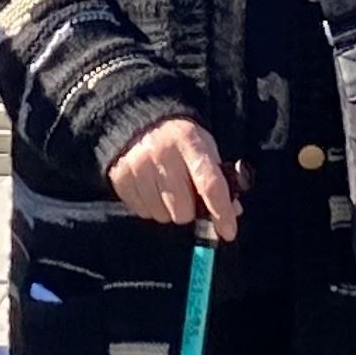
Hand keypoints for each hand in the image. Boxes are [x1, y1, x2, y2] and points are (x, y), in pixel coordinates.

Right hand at [107, 117, 237, 241]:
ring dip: (169, 210)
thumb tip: (233, 211)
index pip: (210, 183)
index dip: (221, 212)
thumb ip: (219, 178)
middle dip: (190, 210)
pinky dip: (151, 207)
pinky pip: (142, 213)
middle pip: (183, 209)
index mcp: (190, 142)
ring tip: (166, 189)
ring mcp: (139, 166)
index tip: (228, 232)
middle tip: (187, 196)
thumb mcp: (204, 147)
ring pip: (162, 216)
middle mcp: (163, 154)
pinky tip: (151, 189)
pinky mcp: (121, 178)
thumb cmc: (179, 140)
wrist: (138, 122)